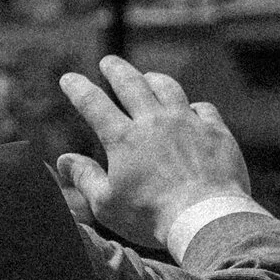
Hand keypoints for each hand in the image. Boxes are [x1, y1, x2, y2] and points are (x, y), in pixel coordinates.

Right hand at [54, 56, 251, 258]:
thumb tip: (63, 160)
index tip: (69, 78)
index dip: (78, 88)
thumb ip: (84, 178)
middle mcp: (154, 122)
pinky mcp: (215, 132)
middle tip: (108, 61)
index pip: (93, 103)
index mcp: (124, 138)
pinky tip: (192, 110)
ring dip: (154, 78)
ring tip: (148, 76)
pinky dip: (194, 107)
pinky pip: (203, 109)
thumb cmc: (151, 217)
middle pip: (131, 83)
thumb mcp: (106, 204)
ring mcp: (187, 123)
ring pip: (168, 87)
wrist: (204, 219)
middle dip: (116, 69)